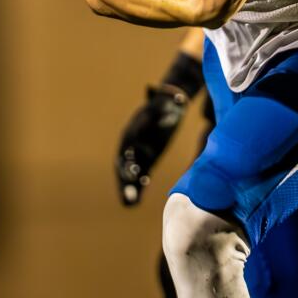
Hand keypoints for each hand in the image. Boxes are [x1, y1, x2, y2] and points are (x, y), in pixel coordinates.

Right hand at [114, 85, 189, 205]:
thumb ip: (157, 103)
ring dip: (129, 188)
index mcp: (132, 131)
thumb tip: (152, 95)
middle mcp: (131, 143)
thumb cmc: (167, 103)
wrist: (171, 105)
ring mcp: (138, 152)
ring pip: (130, 173)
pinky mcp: (147, 158)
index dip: (126, 162)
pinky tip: (136, 201)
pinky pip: (140, 174)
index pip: (126, 149)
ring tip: (129, 203)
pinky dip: (138, 186)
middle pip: (125, 164)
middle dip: (125, 180)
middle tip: (128, 197)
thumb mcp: (162, 103)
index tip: (129, 175)